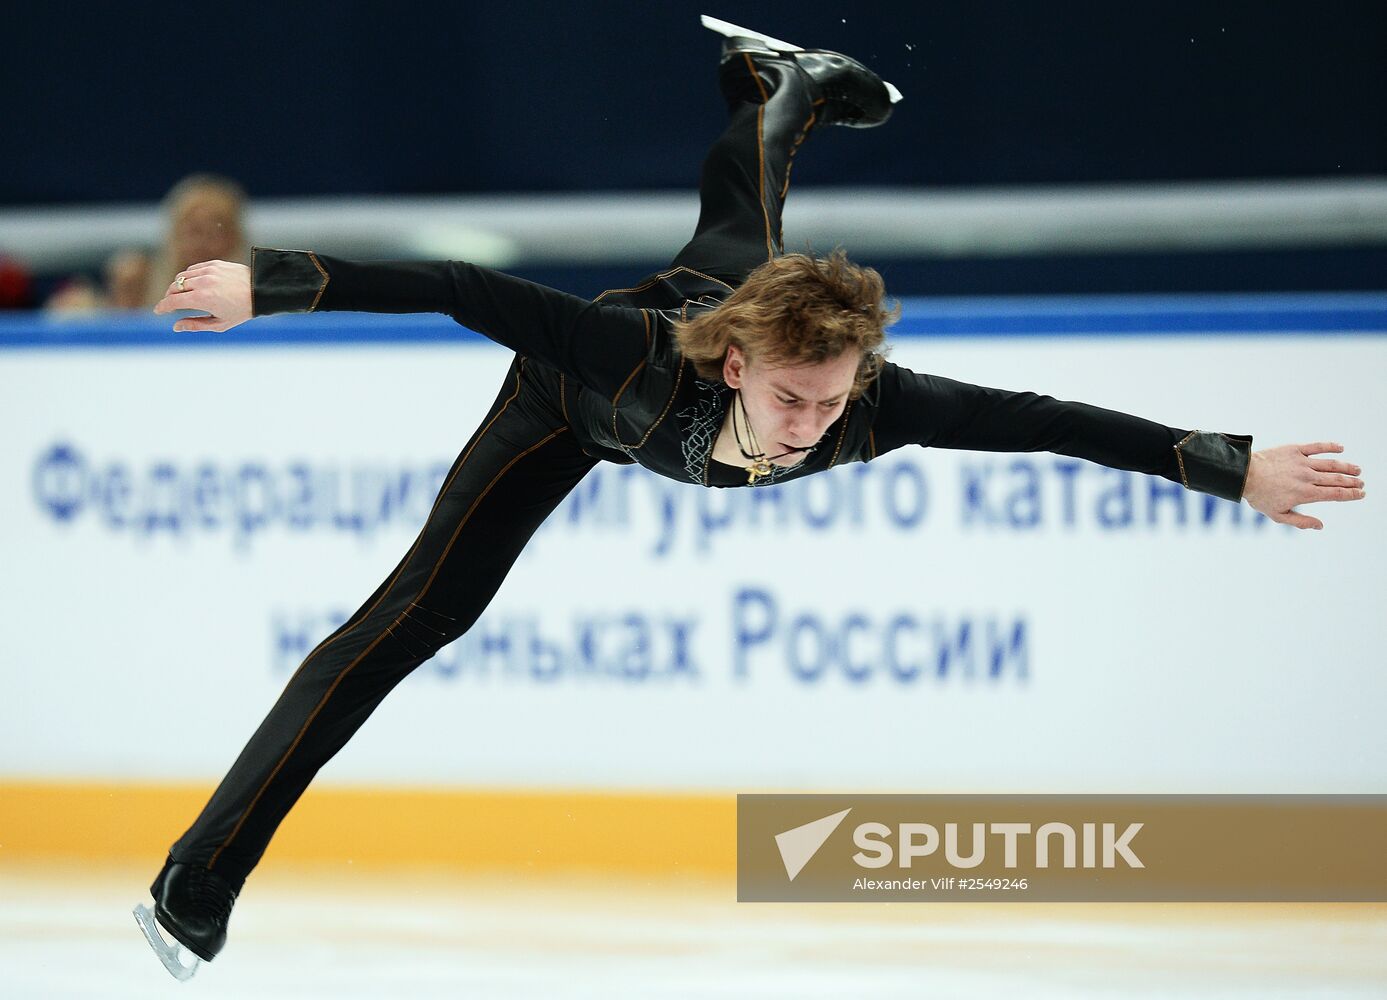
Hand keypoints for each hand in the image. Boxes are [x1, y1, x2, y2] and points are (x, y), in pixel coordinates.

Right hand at [152, 260, 250, 332]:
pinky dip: (189, 277)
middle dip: (169, 297)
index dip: (162, 306)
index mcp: (202, 299)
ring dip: (178, 286)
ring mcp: (208, 271)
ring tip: (182, 295)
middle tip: (171, 304)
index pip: (172, 301)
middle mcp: (203, 282)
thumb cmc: (241, 311)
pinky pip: (193, 269)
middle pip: (174, 287)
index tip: (158, 310)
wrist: (261, 291)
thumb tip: (175, 327)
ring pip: (182, 276)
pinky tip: (194, 285)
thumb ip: (195, 325)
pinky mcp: (214, 263)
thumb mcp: (219, 324)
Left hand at [1242, 442, 1364, 529]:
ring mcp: (1302, 462)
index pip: (1335, 494)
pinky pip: (1316, 446)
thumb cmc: (1259, 496)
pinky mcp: (1295, 449)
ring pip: (1331, 464)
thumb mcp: (1278, 515)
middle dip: (1352, 482)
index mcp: (1305, 494)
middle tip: (1361, 483)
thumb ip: (1300, 521)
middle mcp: (1307, 477)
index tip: (1361, 494)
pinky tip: (1341, 448)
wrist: (1244, 475)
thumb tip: (1320, 526)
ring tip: (1357, 469)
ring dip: (1346, 467)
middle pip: (1337, 479)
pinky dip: (1330, 446)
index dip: (1351, 494)